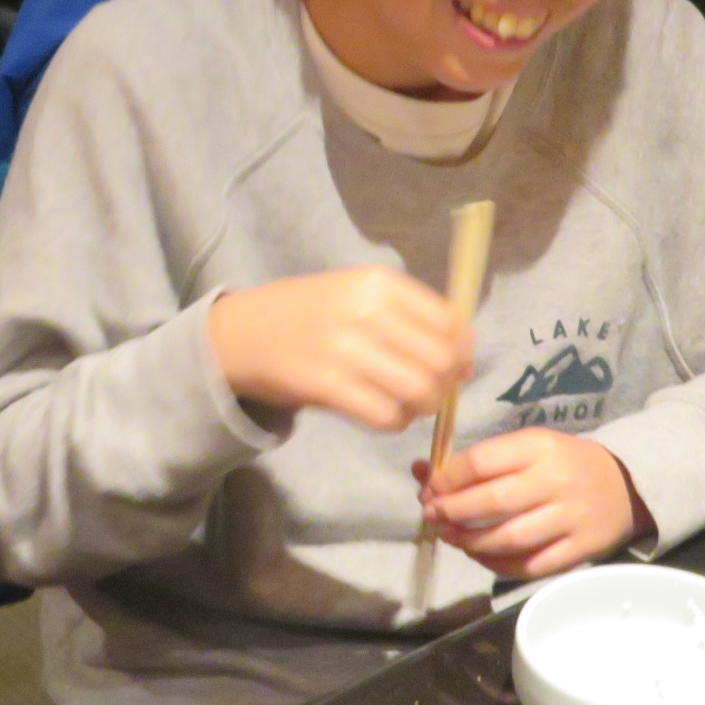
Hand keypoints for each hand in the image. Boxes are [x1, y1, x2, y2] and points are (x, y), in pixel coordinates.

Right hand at [209, 268, 471, 431]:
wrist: (241, 332)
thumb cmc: (307, 314)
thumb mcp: (357, 292)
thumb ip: (407, 315)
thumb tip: (463, 355)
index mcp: (378, 281)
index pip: (449, 321)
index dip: (463, 350)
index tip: (455, 364)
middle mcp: (364, 310)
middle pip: (440, 359)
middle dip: (447, 383)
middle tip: (433, 391)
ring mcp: (344, 348)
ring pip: (419, 390)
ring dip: (423, 406)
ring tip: (408, 405)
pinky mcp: (325, 385)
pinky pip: (385, 415)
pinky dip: (395, 422)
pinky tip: (386, 415)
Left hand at [418, 430, 653, 578]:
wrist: (625, 485)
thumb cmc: (563, 464)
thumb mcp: (527, 448)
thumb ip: (478, 462)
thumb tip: (421, 472)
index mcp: (540, 447)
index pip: (482, 462)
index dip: (448, 478)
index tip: (431, 487)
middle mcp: (557, 481)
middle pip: (493, 502)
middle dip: (452, 511)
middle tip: (432, 515)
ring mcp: (571, 518)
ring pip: (509, 539)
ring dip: (470, 542)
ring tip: (451, 536)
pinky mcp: (580, 550)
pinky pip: (530, 566)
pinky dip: (497, 565)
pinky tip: (481, 556)